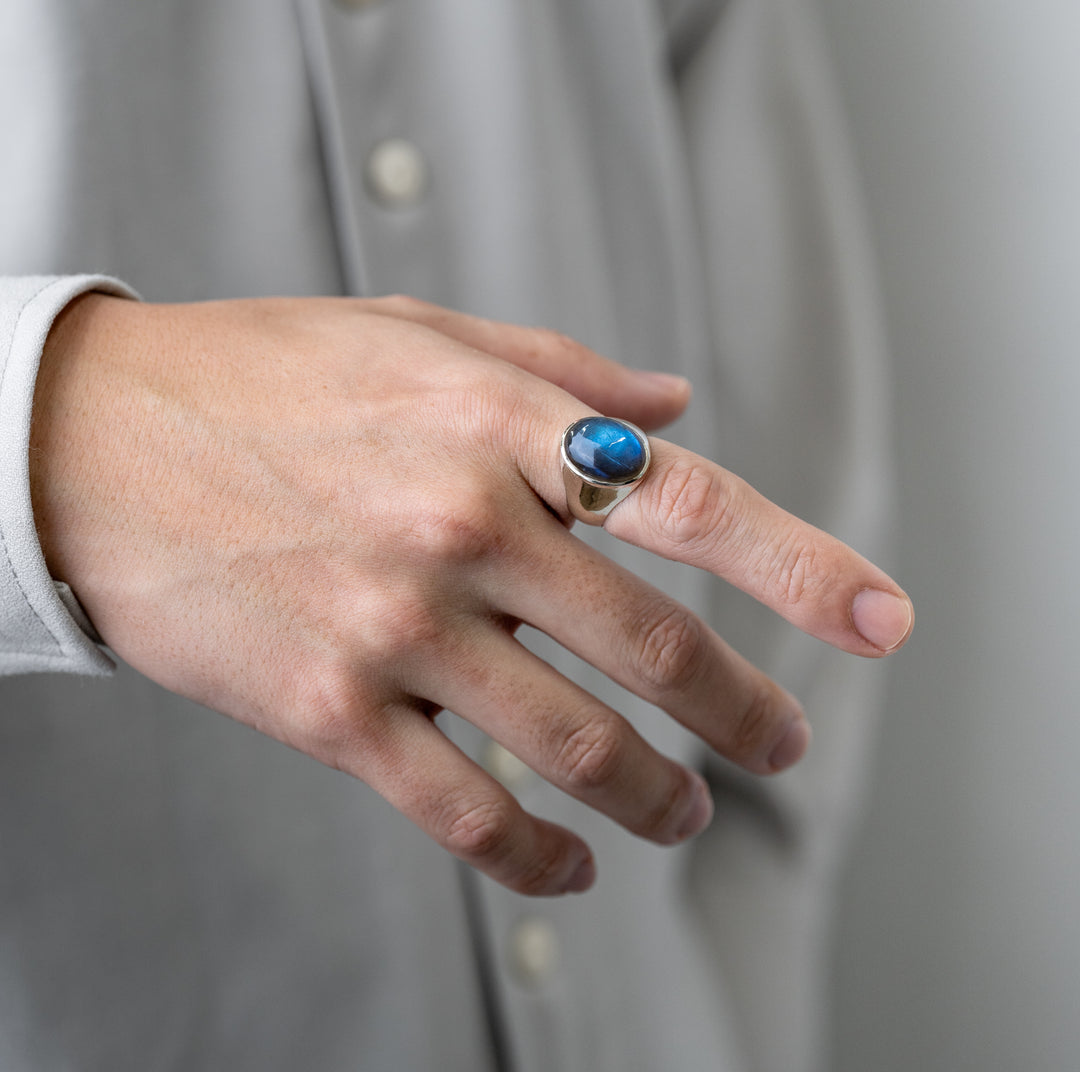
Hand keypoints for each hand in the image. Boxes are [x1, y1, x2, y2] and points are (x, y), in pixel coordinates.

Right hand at [30, 293, 911, 894]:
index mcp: (495, 424)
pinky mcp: (325, 710)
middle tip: (783, 749)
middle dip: (746, 714)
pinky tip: (572, 868)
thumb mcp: (419, 336)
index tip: (880, 621)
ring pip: (575, 747)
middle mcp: (458, 526)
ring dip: (658, 797)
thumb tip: (675, 406)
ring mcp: (392, 625)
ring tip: (688, 814)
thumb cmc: (269, 377)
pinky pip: (464, 810)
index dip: (802, 566)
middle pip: (654, 649)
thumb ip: (561, 375)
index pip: (689, 503)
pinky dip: (538, 858)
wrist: (92, 439)